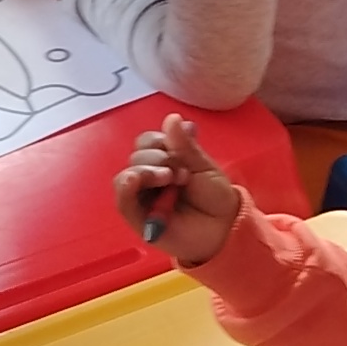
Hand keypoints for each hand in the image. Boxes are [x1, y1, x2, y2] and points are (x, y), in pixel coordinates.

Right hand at [115, 115, 244, 265]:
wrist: (224, 228)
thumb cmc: (215, 198)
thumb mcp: (204, 167)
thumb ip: (185, 145)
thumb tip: (172, 117)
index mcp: (164, 160)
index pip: (147, 141)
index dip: (160, 141)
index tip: (182, 153)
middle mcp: (149, 175)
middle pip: (137, 156)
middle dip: (158, 159)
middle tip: (183, 174)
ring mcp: (142, 196)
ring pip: (127, 175)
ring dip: (146, 171)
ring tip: (170, 179)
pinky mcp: (138, 217)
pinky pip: (122, 200)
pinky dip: (126, 187)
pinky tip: (134, 180)